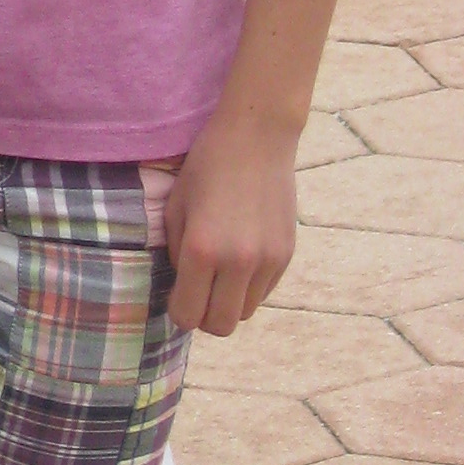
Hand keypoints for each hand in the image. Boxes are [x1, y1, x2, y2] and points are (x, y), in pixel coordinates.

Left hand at [161, 119, 297, 335]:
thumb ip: (178, 255)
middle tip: (197, 293)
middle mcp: (238, 262)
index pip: (188, 315)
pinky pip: (264, 292)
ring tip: (219, 274)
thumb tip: (184, 288)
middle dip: (204, 316)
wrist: (256, 138)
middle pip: (221, 325)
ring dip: (229, 302)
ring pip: (246, 312)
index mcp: (202, 251)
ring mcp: (268, 261)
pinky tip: (240, 258)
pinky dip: (249, 287)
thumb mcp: (176, 209)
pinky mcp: (287, 255)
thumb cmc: (206, 168)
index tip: (177, 297)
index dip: (178, 311)